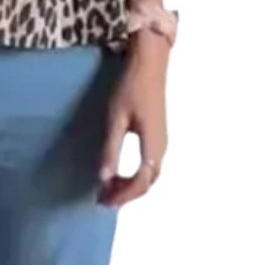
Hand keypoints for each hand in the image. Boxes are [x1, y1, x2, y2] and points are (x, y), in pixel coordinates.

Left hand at [97, 33, 169, 207]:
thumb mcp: (116, 118)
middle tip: (102, 200)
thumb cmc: (131, 88)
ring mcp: (162, 142)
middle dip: (126, 194)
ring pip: (149, 175)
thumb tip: (104, 178)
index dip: (122, 195)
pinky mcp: (158, 135)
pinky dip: (135, 175)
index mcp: (153, 145)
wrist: (149, 64)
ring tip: (108, 189)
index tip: (103, 200)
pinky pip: (149, 165)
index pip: (140, 182)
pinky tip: (119, 173)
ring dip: (130, 185)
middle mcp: (162, 147)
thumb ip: (111, 149)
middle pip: (147, 182)